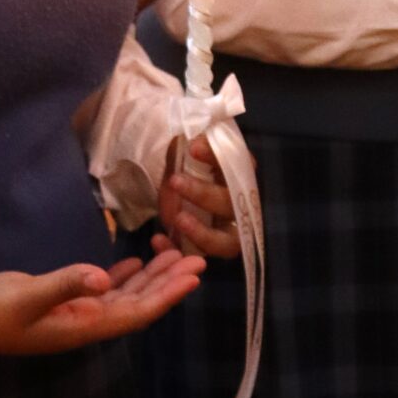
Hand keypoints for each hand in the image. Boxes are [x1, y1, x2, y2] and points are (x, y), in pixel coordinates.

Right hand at [0, 248, 204, 353]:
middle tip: (198, 258)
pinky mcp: (65, 301)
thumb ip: (65, 284)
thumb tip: (102, 278)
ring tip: (177, 253)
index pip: (137, 312)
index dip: (167, 296)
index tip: (193, 277)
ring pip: (125, 294)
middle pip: (139, 303)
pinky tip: (139, 260)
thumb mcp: (28, 297)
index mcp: (84, 327)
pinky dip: (124, 275)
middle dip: (168, 282)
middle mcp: (87, 323)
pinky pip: (104, 289)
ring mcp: (76, 313)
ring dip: (152, 276)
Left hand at [159, 136, 241, 260]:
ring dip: (202, 232)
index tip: (193, 147)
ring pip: (226, 242)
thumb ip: (182, 153)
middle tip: (175, 181)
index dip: (218, 157)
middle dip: (203, 193)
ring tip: (178, 219)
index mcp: (235, 177)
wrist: (179, 202)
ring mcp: (226, 235)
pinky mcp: (206, 253)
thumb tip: (179, 140)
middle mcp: (237, 207)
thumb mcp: (184, 161)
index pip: (239, 163)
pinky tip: (158, 240)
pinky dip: (177, 249)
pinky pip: (197, 257)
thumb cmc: (187, 177)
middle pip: (230, 204)